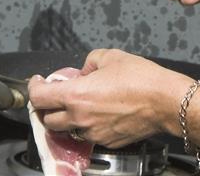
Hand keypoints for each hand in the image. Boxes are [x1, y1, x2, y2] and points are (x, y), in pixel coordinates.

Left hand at [26, 49, 190, 148]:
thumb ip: (90, 61)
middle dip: (47, 108)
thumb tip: (85, 70)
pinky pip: (89, 135)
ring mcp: (93, 132)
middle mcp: (80, 117)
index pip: (39, 97)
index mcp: (76, 95)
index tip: (37, 82)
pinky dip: (88, 126)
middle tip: (55, 96)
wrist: (165, 101)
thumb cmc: (142, 78)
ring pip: (67, 130)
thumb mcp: (111, 56)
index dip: (33, 87)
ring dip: (67, 119)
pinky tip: (100, 114)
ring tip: (80, 106)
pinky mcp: (107, 142)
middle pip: (47, 120)